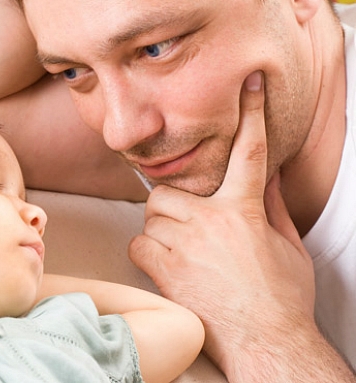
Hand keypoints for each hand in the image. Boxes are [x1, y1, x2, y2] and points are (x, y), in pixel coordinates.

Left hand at [128, 72, 315, 374]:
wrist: (266, 342)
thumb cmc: (281, 297)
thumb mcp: (287, 246)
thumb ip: (271, 206)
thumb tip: (265, 177)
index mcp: (246, 210)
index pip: (250, 152)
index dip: (252, 113)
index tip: (248, 84)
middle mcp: (212, 220)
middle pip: (169, 188)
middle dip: (173, 204)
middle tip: (186, 225)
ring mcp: (186, 243)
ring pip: (152, 213)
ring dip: (161, 228)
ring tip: (181, 250)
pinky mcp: (165, 268)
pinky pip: (139, 243)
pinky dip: (147, 251)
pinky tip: (167, 266)